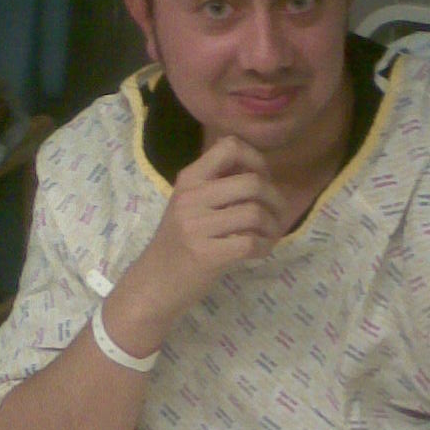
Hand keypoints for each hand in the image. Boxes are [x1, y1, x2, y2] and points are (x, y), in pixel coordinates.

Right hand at [112, 136, 285, 344]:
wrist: (153, 283)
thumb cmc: (178, 242)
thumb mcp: (191, 204)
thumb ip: (219, 185)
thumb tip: (263, 170)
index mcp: (189, 179)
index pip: (229, 146)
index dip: (256, 160)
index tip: (262, 179)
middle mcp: (191, 197)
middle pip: (252, 182)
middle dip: (275, 198)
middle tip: (276, 214)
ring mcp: (196, 226)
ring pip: (255, 213)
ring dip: (273, 226)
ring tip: (269, 235)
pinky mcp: (206, 254)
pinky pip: (251, 243)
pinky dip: (264, 247)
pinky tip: (259, 251)